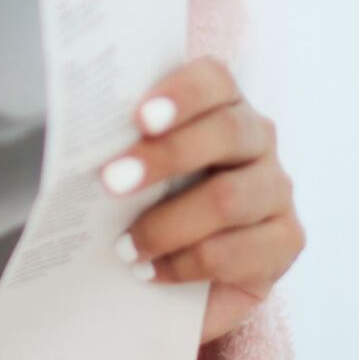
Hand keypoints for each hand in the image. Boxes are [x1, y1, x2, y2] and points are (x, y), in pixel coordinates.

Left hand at [97, 57, 304, 343]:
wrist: (177, 280)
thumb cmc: (143, 204)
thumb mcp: (127, 171)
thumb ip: (115, 149)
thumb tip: (71, 142)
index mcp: (220, 103)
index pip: (214, 80)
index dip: (180, 94)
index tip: (139, 118)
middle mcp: (258, 138)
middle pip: (227, 132)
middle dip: (164, 156)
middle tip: (110, 183)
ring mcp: (277, 188)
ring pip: (229, 198)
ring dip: (167, 225)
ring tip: (124, 247)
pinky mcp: (287, 240)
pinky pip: (237, 251)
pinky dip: (185, 264)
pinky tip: (151, 272)